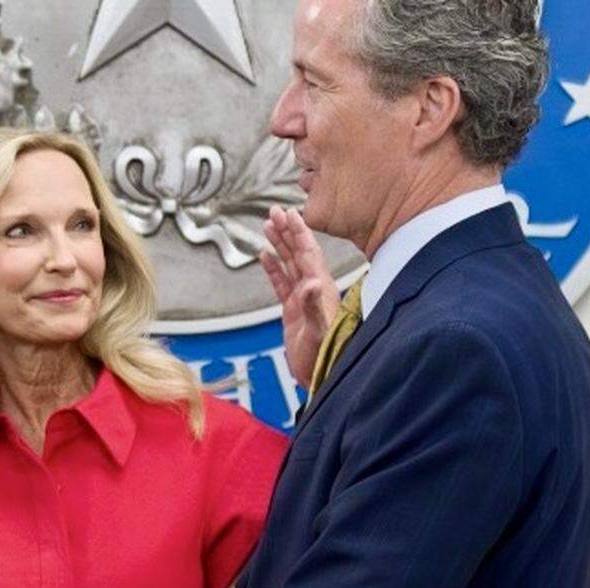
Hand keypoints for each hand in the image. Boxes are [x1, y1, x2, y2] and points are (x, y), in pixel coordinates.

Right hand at [259, 205, 340, 386]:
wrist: (320, 375)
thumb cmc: (323, 354)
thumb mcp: (318, 331)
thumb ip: (314, 307)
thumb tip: (311, 284)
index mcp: (320, 288)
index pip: (308, 253)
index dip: (300, 232)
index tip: (291, 213)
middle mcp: (312, 289)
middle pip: (298, 253)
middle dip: (287, 231)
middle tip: (275, 211)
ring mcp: (302, 299)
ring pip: (289, 264)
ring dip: (280, 244)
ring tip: (268, 225)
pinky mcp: (292, 311)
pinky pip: (281, 283)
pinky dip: (273, 268)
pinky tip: (265, 255)